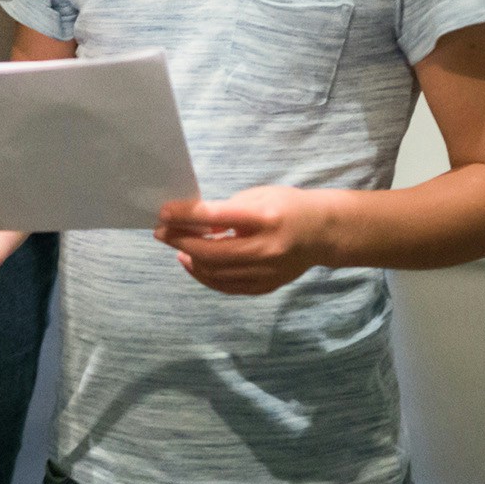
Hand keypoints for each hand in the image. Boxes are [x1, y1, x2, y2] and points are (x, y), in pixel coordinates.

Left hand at [154, 187, 336, 295]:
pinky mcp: (267, 286)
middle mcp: (266, 249)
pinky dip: (206, 277)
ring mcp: (268, 272)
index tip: (162, 213)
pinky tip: (193, 264)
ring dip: (190, 261)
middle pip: (212, 252)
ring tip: (176, 248)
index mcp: (265, 218)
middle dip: (181, 241)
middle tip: (161, 232)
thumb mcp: (257, 196)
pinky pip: (228, 287)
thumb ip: (226, 210)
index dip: (185, 216)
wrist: (322, 232)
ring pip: (217, 273)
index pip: (215, 217)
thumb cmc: (287, 206)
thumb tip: (194, 224)